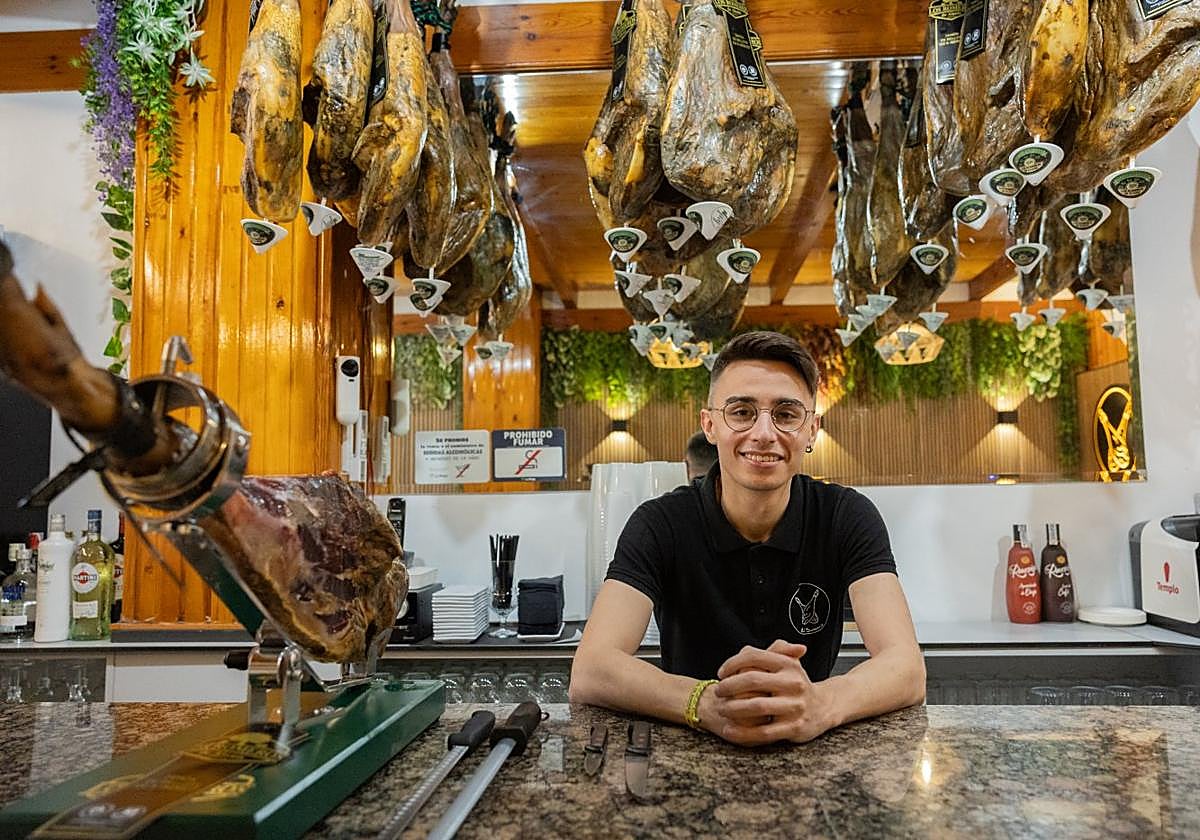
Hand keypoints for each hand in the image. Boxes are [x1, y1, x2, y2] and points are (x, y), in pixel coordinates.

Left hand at [705, 640, 834, 745]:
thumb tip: (744, 650)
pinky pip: (763, 732)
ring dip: (733, 708)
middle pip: (753, 679)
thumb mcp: (789, 664)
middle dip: (729, 685)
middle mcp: (794, 683)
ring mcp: (795, 706)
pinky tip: (729, 730)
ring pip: (757, 706)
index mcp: (788, 664)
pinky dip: (743, 732)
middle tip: (718, 691)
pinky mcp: (794, 728)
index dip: (732, 663)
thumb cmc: (797, 685)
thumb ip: (767, 653)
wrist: (824, 708)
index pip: (754, 656)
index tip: (721, 673)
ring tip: (721, 709)